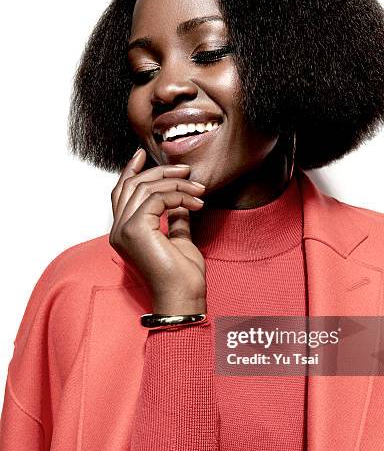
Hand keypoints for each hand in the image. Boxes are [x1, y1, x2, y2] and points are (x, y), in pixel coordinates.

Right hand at [109, 148, 206, 313]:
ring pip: (146, 188)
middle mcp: (118, 230)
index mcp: (124, 232)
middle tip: (186, 171)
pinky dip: (180, 196)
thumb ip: (175, 218)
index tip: (144, 155)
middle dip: (161, 172)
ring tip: (199, 191)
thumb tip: (180, 200)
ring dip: (177, 184)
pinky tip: (197, 204)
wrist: (184, 296)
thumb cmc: (182, 275)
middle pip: (133, 185)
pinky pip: (157, 197)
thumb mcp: (179, 239)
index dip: (130, 171)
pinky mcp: (136, 229)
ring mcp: (124, 229)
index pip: (121, 193)